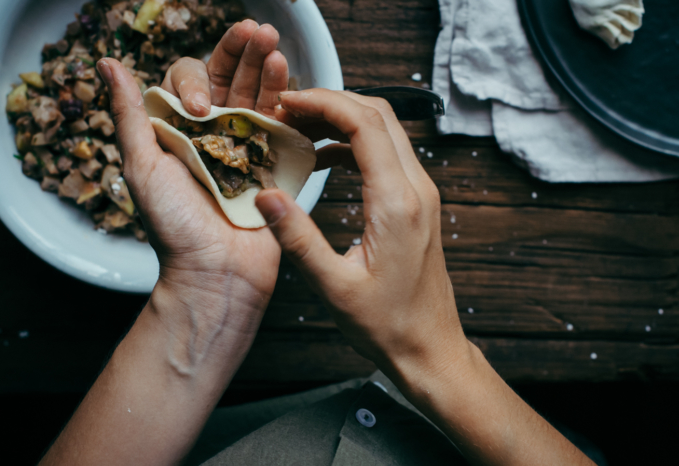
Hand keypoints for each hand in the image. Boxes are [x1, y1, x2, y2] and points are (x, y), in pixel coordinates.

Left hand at [96, 21, 288, 346]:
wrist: (217, 273)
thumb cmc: (174, 227)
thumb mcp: (143, 166)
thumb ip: (130, 115)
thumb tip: (108, 63)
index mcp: (179, 133)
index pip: (190, 82)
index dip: (196, 79)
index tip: (198, 107)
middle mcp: (213, 136)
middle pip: (228, 81)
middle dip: (242, 54)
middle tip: (256, 30)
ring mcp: (247, 149)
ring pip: (256, 97)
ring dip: (265, 69)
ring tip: (273, 44)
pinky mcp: (274, 165)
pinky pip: (281, 127)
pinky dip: (286, 100)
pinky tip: (289, 76)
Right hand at [257, 90, 593, 465]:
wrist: (430, 347)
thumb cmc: (388, 324)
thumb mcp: (333, 286)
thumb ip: (297, 238)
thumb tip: (264, 196)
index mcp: (397, 203)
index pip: (365, 123)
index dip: (324, 102)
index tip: (286, 102)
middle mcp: (416, 189)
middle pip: (379, 115)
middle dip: (332, 101)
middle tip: (287, 110)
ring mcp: (421, 195)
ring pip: (385, 131)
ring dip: (343, 120)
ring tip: (299, 129)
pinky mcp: (417, 204)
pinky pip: (387, 155)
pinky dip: (354, 145)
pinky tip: (324, 158)